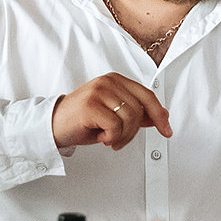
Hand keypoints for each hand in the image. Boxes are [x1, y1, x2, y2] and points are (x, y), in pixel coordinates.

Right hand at [52, 73, 170, 150]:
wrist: (54, 126)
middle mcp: (108, 82)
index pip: (147, 96)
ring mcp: (98, 92)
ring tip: (109, 139)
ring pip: (130, 119)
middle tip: (120, 140)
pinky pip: (115, 126)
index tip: (167, 131)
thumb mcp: (114, 116)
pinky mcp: (90, 106)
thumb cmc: (83, 121)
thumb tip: (161, 116)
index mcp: (116, 80)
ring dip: (122, 137)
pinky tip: (101, 137)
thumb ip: (136, 113)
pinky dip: (112, 138)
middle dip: (134, 132)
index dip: (159, 115)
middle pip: (140, 110)